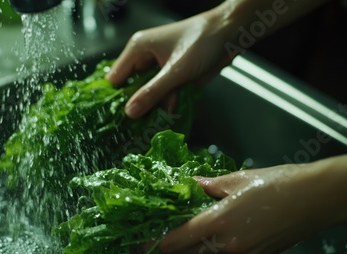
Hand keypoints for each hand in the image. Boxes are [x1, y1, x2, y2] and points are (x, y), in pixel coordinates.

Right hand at [106, 4, 235, 117]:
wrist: (231, 35)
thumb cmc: (202, 42)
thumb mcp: (175, 71)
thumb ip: (152, 92)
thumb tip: (130, 112)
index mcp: (138, 48)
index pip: (115, 77)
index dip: (115, 98)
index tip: (116, 119)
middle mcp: (145, 57)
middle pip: (132, 88)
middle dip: (138, 105)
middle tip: (136, 127)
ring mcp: (159, 68)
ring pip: (149, 93)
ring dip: (156, 106)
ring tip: (157, 119)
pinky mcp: (172, 76)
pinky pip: (164, 94)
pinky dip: (169, 103)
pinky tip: (173, 110)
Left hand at [157, 164, 326, 253]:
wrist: (318, 199)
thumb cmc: (279, 184)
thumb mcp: (238, 179)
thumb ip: (209, 186)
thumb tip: (190, 186)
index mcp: (220, 223)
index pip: (176, 241)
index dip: (158, 241)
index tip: (147, 237)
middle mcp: (229, 246)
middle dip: (171, 247)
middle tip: (163, 233)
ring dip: (190, 249)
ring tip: (186, 232)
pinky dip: (211, 250)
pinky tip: (212, 235)